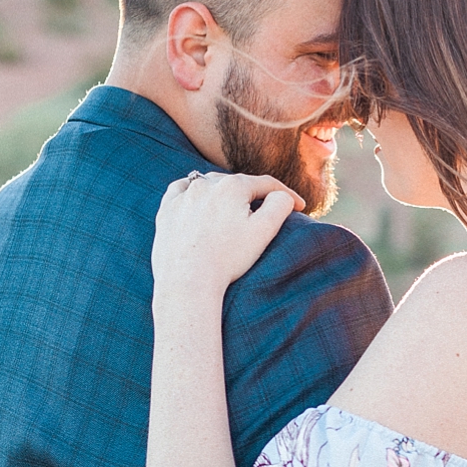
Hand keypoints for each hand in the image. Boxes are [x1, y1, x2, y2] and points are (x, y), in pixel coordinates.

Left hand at [152, 172, 304, 296]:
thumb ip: (279, 205)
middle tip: (267, 211)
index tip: (301, 207)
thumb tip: (282, 195)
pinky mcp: (166, 210)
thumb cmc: (228, 259)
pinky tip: (197, 201)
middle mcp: (206, 183)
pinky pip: (181, 191)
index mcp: (233, 186)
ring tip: (233, 209)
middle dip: (254, 196)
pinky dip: (192, 193)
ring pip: (210, 185)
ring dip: (224, 194)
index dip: (287, 195)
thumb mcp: (264, 232)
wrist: (187, 282)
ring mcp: (183, 196)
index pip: (266, 184)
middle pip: (238, 184)